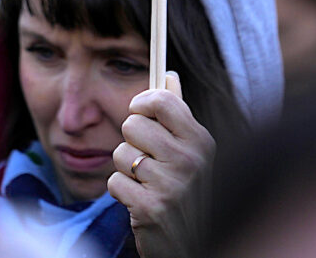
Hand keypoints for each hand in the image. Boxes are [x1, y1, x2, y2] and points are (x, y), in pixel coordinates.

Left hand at [107, 72, 213, 257]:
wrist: (190, 246)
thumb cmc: (187, 193)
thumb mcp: (192, 152)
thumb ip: (178, 115)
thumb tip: (170, 75)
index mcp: (201, 141)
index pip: (162, 101)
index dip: (143, 102)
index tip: (140, 111)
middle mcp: (190, 160)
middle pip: (132, 124)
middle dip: (132, 141)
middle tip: (147, 159)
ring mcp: (171, 185)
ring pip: (120, 153)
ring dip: (127, 169)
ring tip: (146, 183)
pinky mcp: (150, 208)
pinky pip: (114, 182)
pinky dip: (122, 191)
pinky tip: (140, 200)